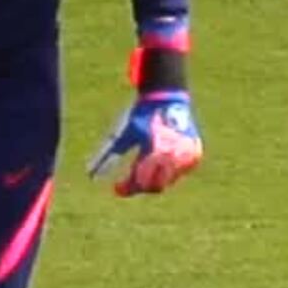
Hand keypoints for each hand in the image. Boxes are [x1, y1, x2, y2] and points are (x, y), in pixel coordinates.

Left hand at [86, 93, 202, 196]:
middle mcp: (174, 155)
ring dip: (153, 180)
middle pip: (155, 187)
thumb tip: (92, 174)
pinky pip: (178, 174)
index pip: (141, 181)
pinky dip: (167, 172)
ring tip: (142, 167)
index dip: (127, 188)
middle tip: (129, 181)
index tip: (116, 189)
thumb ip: (112, 155)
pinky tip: (158, 161)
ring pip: (167, 182)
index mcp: (155, 150)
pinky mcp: (194, 155)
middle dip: (140, 186)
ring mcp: (187, 156)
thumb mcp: (124, 133)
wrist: (168, 99)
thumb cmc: (142, 115)